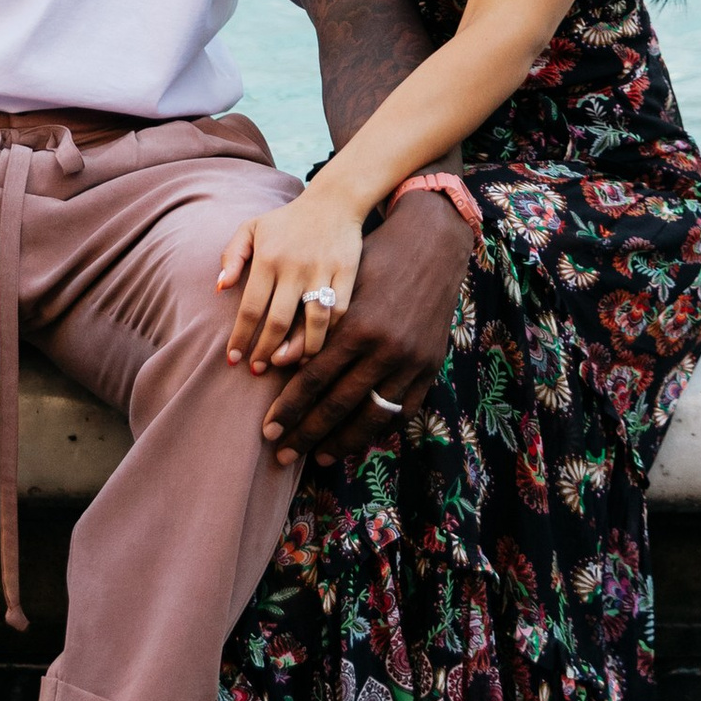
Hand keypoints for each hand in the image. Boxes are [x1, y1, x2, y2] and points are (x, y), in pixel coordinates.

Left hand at [217, 175, 369, 374]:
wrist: (334, 201)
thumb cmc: (287, 221)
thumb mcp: (252, 227)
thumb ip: (232, 256)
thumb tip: (220, 288)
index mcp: (268, 257)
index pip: (250, 308)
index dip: (241, 337)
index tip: (233, 359)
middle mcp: (295, 266)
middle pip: (278, 321)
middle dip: (265, 351)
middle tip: (257, 369)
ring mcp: (323, 271)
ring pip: (312, 323)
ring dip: (298, 351)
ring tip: (285, 364)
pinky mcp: (347, 273)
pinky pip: (338, 312)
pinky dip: (328, 334)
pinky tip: (314, 347)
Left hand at [259, 190, 470, 470]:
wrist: (431, 242)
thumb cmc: (374, 257)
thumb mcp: (338, 283)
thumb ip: (310, 326)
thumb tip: (277, 364)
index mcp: (356, 325)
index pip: (314, 379)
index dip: (289, 407)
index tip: (268, 428)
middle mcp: (385, 348)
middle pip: (338, 405)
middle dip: (307, 433)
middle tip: (281, 454)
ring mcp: (411, 361)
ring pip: (371, 415)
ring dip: (342, 441)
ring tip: (317, 457)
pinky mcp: (430, 366)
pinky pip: (402, 410)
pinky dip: (378, 428)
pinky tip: (357, 439)